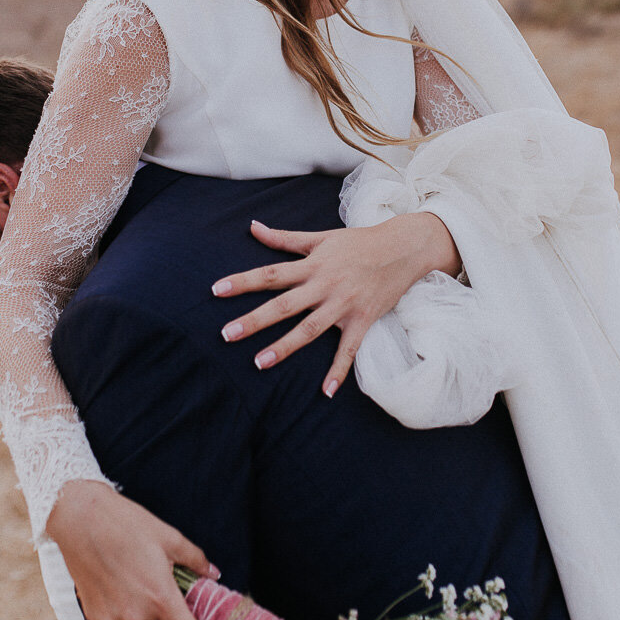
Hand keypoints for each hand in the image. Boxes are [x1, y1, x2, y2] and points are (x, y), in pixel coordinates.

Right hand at [46, 480, 216, 619]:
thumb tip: (213, 574)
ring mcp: (114, 619)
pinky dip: (126, 609)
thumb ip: (196, 560)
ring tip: (143, 583)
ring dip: (150, 616)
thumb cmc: (126, 524)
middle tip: (177, 601)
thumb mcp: (170, 538)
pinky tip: (122, 583)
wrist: (80, 518)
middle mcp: (137, 616)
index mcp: (161, 598)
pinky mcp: (96, 617)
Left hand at [213, 212, 460, 395]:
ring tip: (259, 363)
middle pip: (284, 305)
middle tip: (226, 334)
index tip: (216, 290)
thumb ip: (284, 238)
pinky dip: (339, 371)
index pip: (270, 274)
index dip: (243, 281)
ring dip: (285, 346)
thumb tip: (252, 227)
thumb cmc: (359, 242)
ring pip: (310, 329)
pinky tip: (326, 392)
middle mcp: (325, 285)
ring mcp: (344, 305)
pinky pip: (349, 349)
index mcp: (312, 265)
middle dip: (254, 320)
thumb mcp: (320, 237)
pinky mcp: (363, 320)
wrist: (402, 248)